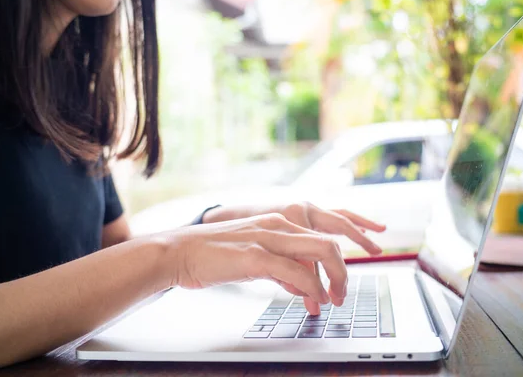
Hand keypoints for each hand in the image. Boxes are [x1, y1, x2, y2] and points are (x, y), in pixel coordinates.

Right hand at [202, 202, 385, 312]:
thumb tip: (300, 285)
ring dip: (334, 279)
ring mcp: (267, 238)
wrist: (179, 251)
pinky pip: (295, 271)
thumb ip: (279, 268)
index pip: (320, 237)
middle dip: (343, 270)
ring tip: (332, 300)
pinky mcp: (254, 256)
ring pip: (320, 251)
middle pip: (328, 242)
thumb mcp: (254, 258)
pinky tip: (312, 300)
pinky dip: (311, 288)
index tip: (335, 286)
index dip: (335, 264)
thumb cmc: (213, 256)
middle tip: (341, 294)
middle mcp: (277, 225)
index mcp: (277, 222)